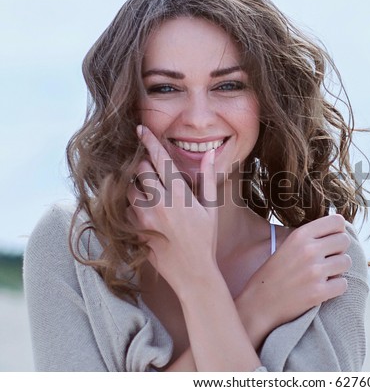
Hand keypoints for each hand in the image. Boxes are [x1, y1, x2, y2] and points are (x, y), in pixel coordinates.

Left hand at [127, 125, 217, 296]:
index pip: (160, 159)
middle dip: (144, 165)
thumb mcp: (211, 208)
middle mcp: (159, 203)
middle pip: (140, 170)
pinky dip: (131, 205)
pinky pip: (125, 209)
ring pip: (129, 188)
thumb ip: (208, 179)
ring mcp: (144, 218)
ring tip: (148, 193)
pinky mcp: (134, 230)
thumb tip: (210, 154)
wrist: (192, 272)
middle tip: (150, 170)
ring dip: (136, 186)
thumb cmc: (205, 239)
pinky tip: (144, 211)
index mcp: (179, 195)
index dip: (149, 141)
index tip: (140, 129)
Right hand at [235, 214, 351, 347]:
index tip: (331, 240)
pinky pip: (343, 284)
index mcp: (300, 235)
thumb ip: (310, 237)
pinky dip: (336, 287)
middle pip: (344, 241)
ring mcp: (315, 272)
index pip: (337, 222)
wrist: (259, 304)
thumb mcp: (287, 246)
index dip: (337, 231)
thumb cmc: (273, 274)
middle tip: (327, 259)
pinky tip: (323, 288)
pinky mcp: (319, 292)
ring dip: (338, 269)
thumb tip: (339, 228)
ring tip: (323, 274)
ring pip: (346, 262)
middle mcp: (309, 250)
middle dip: (339, 250)